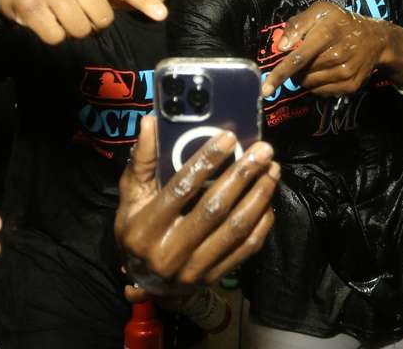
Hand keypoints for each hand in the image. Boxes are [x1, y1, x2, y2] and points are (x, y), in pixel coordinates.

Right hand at [0, 0, 165, 44]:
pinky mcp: (33, 7)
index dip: (144, 0)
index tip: (161, 15)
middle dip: (93, 23)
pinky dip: (53, 35)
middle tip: (77, 12)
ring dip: (72, 31)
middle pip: (103, 20)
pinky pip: (57, 38)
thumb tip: (146, 6)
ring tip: (60, 15)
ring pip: (81, 31)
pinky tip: (46, 20)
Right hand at [115, 117, 278, 295]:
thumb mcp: (130, 196)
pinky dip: (261, 223)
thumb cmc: (135, 229)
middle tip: (263, 151)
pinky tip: (268, 200)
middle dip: (242, 175)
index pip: (181, 189)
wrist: (145, 281)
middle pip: (214, 208)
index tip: (228, 138)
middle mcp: (169, 252)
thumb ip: (142, 160)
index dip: (206, 161)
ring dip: (259, 196)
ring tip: (272, 170)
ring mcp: (194, 268)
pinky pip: (245, 249)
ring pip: (235, 228)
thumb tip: (150, 122)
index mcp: (145, 228)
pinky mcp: (213, 276)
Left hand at [261, 1, 394, 97]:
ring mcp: (345, 73)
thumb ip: (297, 24)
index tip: (265, 88)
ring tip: (316, 62)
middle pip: (301, 73)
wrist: (376, 39)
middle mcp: (337, 55)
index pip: (298, 58)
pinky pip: (321, 92)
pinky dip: (316, 84)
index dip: (280, 74)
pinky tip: (325, 71)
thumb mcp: (320, 11)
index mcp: (327, 34)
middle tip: (303, 57)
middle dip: (294, 69)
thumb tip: (281, 46)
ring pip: (309, 84)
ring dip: (305, 77)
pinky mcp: (350, 86)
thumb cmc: (341, 22)